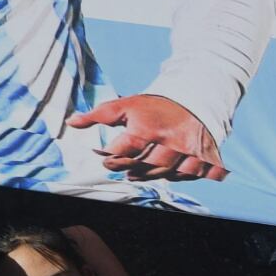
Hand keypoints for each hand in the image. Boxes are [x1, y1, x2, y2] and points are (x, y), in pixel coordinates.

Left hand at [66, 94, 227, 181]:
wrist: (195, 99)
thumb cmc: (155, 105)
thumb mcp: (125, 105)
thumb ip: (97, 115)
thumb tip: (71, 123)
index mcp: (149, 128)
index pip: (124, 152)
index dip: (110, 158)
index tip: (104, 157)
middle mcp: (170, 141)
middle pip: (145, 165)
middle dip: (129, 168)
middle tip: (121, 167)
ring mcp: (189, 151)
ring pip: (165, 173)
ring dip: (148, 176)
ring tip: (134, 173)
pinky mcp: (204, 157)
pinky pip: (187, 174)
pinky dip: (174, 176)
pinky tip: (161, 172)